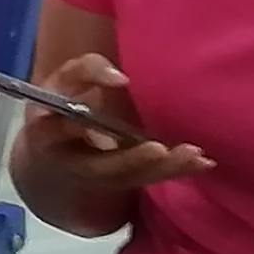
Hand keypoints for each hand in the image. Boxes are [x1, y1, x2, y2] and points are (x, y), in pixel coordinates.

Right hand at [16, 51, 213, 202]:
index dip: (80, 116)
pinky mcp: (126, 182)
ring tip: (196, 155)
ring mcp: (102, 177)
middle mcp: (75, 162)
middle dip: (133, 159)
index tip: (119, 85)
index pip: (63, 125)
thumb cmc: (63, 103)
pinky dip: (178, 171)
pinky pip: (152, 179)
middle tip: (159, 148)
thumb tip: (122, 79)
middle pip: (105, 166)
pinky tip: (205, 162)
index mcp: (48, 133)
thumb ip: (87, 71)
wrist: (57, 151)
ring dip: (165, 168)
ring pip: (134, 178)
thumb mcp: (64, 82)